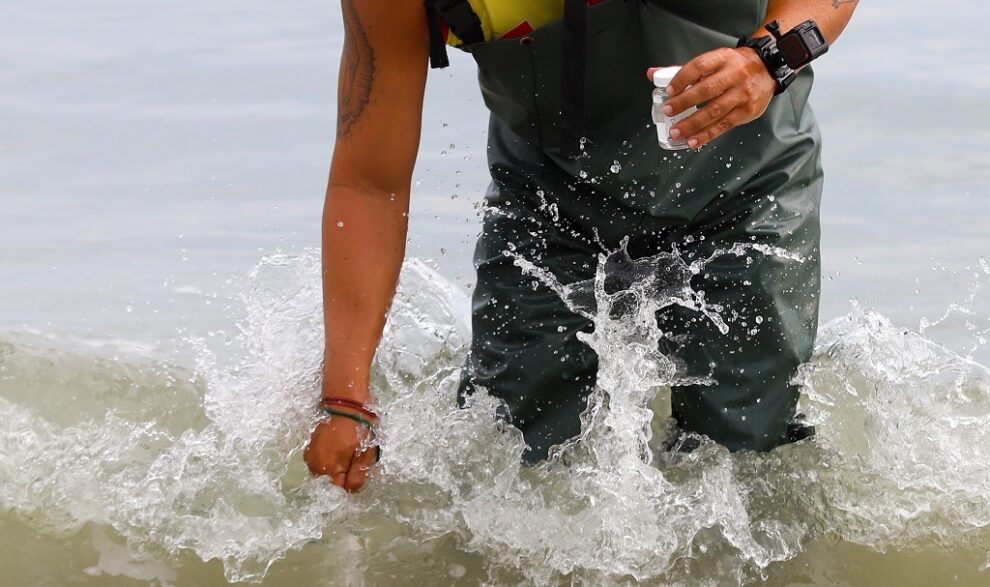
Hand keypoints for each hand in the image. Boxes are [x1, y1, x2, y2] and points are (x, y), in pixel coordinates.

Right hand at [303, 411, 377, 491]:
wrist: (345, 402)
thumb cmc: (358, 428)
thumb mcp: (365, 455)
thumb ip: (357, 477)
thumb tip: (350, 491)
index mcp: (327, 470)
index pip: (339, 490)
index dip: (351, 480)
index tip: (358, 468)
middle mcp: (314, 466)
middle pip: (331, 481)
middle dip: (344, 473)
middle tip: (355, 455)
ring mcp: (310, 455)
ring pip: (326, 470)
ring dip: (337, 465)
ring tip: (348, 448)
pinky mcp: (311, 446)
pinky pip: (322, 459)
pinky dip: (331, 456)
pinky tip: (340, 444)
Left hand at [649, 46, 776, 148]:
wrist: (768, 68)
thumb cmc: (735, 66)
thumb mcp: (713, 61)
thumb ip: (683, 70)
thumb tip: (652, 74)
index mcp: (723, 58)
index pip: (699, 66)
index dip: (682, 78)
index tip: (669, 90)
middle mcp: (735, 75)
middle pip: (707, 89)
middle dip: (685, 102)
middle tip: (668, 111)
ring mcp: (742, 94)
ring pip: (715, 111)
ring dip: (693, 123)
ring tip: (676, 131)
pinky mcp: (747, 111)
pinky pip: (724, 125)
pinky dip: (707, 135)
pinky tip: (693, 141)